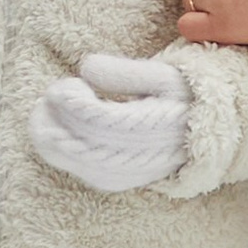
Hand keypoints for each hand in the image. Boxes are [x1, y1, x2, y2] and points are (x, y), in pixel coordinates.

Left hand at [29, 50, 192, 193]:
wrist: (203, 135)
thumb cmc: (181, 99)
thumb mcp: (163, 76)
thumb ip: (126, 71)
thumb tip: (86, 66)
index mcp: (152, 131)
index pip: (102, 122)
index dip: (75, 104)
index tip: (65, 84)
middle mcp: (136, 159)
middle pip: (81, 145)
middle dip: (55, 121)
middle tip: (46, 98)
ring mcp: (123, 175)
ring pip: (73, 162)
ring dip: (50, 137)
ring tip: (44, 110)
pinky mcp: (113, 181)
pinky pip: (77, 169)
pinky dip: (58, 150)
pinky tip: (56, 128)